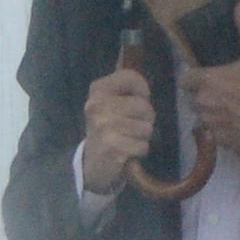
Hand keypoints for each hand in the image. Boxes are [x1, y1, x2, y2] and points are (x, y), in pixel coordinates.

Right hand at [79, 67, 153, 190]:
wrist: (92, 163)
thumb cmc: (109, 129)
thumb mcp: (112, 104)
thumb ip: (127, 88)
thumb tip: (138, 76)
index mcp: (98, 90)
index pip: (131, 77)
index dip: (142, 91)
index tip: (137, 101)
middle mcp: (97, 105)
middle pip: (144, 105)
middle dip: (146, 119)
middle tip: (131, 127)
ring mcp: (103, 125)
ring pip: (147, 127)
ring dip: (142, 137)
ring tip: (128, 139)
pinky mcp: (111, 146)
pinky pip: (143, 146)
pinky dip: (139, 151)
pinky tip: (126, 152)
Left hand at [186, 3, 239, 154]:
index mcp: (207, 80)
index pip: (185, 79)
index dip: (195, 79)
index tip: (209, 80)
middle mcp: (202, 102)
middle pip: (193, 98)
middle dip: (205, 96)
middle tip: (226, 95)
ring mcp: (209, 122)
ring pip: (201, 116)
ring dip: (211, 114)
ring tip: (231, 110)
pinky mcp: (217, 139)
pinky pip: (211, 133)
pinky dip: (220, 130)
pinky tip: (235, 124)